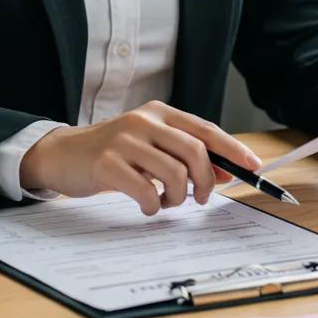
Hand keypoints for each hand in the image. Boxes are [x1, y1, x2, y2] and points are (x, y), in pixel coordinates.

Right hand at [19, 100, 261, 215]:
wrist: (63, 154)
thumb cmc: (113, 152)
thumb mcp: (150, 145)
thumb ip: (183, 153)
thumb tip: (226, 172)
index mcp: (158, 112)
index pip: (204, 129)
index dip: (232, 149)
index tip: (253, 168)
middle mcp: (143, 120)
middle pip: (195, 151)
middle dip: (206, 181)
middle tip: (200, 198)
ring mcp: (124, 140)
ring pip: (174, 172)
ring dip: (178, 197)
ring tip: (167, 201)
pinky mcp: (107, 163)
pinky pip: (146, 190)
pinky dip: (153, 205)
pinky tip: (147, 205)